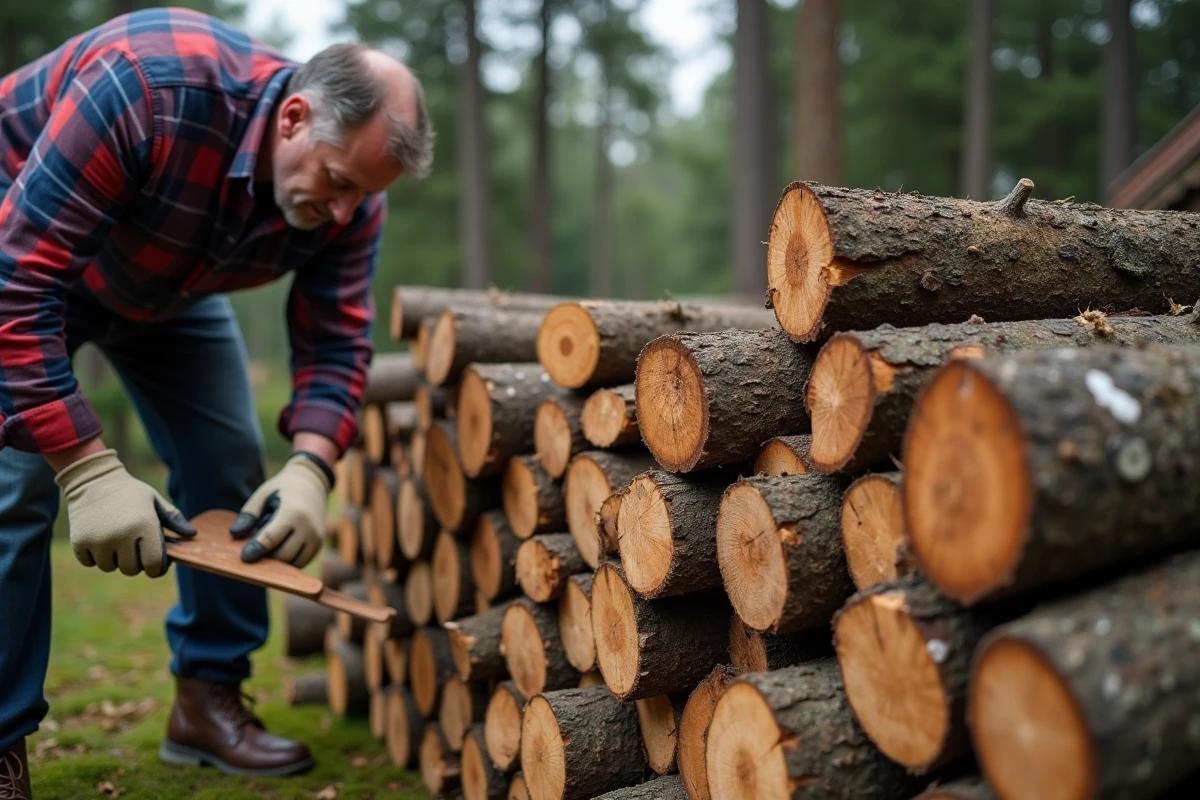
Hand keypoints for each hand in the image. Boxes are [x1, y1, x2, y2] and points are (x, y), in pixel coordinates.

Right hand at [55, 449, 195, 576]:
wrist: (93, 480)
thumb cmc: (130, 492)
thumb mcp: (154, 501)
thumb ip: (173, 519)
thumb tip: (191, 534)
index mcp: (144, 526)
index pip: (154, 565)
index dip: (157, 568)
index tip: (155, 564)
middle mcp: (121, 536)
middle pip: (131, 570)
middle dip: (135, 562)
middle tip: (133, 546)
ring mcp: (99, 541)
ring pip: (109, 567)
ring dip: (114, 559)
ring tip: (115, 539)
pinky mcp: (79, 542)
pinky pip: (90, 563)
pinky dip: (94, 556)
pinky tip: (99, 538)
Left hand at [230, 453, 330, 566]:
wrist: (311, 484)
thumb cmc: (282, 489)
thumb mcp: (262, 495)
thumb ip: (249, 515)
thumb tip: (235, 534)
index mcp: (292, 512)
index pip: (271, 539)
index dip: (256, 550)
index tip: (244, 557)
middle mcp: (308, 527)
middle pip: (283, 555)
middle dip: (267, 556)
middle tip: (257, 547)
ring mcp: (316, 538)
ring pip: (293, 563)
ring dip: (278, 561)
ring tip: (270, 545)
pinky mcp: (319, 545)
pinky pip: (301, 562)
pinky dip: (288, 561)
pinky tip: (279, 548)